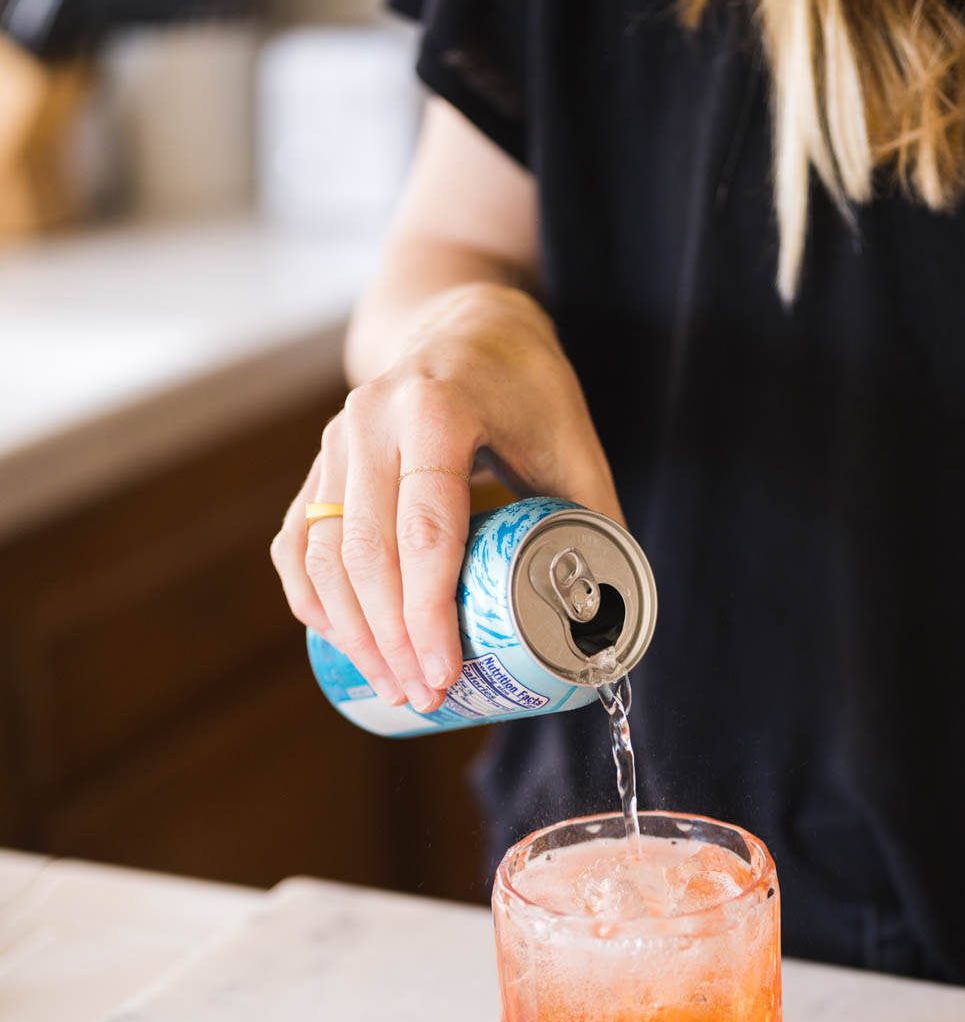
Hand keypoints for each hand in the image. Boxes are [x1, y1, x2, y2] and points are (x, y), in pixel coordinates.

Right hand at [271, 282, 621, 712]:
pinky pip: (297, 541)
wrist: (463, 325)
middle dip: (392, 639)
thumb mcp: (574, 443)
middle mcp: (372, 419)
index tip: (445, 674)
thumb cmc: (528, 390)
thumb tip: (611, 621)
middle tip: (425, 695)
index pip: (426, 530)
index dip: (430, 614)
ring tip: (394, 684)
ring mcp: (335, 440)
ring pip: (323, 553)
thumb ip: (594, 522)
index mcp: (439, 408)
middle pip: (368, 552)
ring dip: (353, 631)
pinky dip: (312, 599)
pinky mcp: (318, 463)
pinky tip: (342, 642)